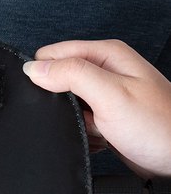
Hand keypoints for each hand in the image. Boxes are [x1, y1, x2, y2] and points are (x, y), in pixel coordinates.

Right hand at [22, 39, 170, 178]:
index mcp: (106, 55)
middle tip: (75, 114)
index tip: (43, 93)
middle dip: (56, 100)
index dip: (42, 72)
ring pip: (67, 106)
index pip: (55, 54)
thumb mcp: (110, 94)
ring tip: (89, 128)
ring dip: (69, 120)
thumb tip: (35, 68)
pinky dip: (80, 134)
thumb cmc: (157, 126)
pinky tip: (94, 139)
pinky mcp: (106, 121)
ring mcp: (106, 99)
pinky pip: (79, 125)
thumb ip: (72, 75)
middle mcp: (106, 73)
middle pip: (59, 79)